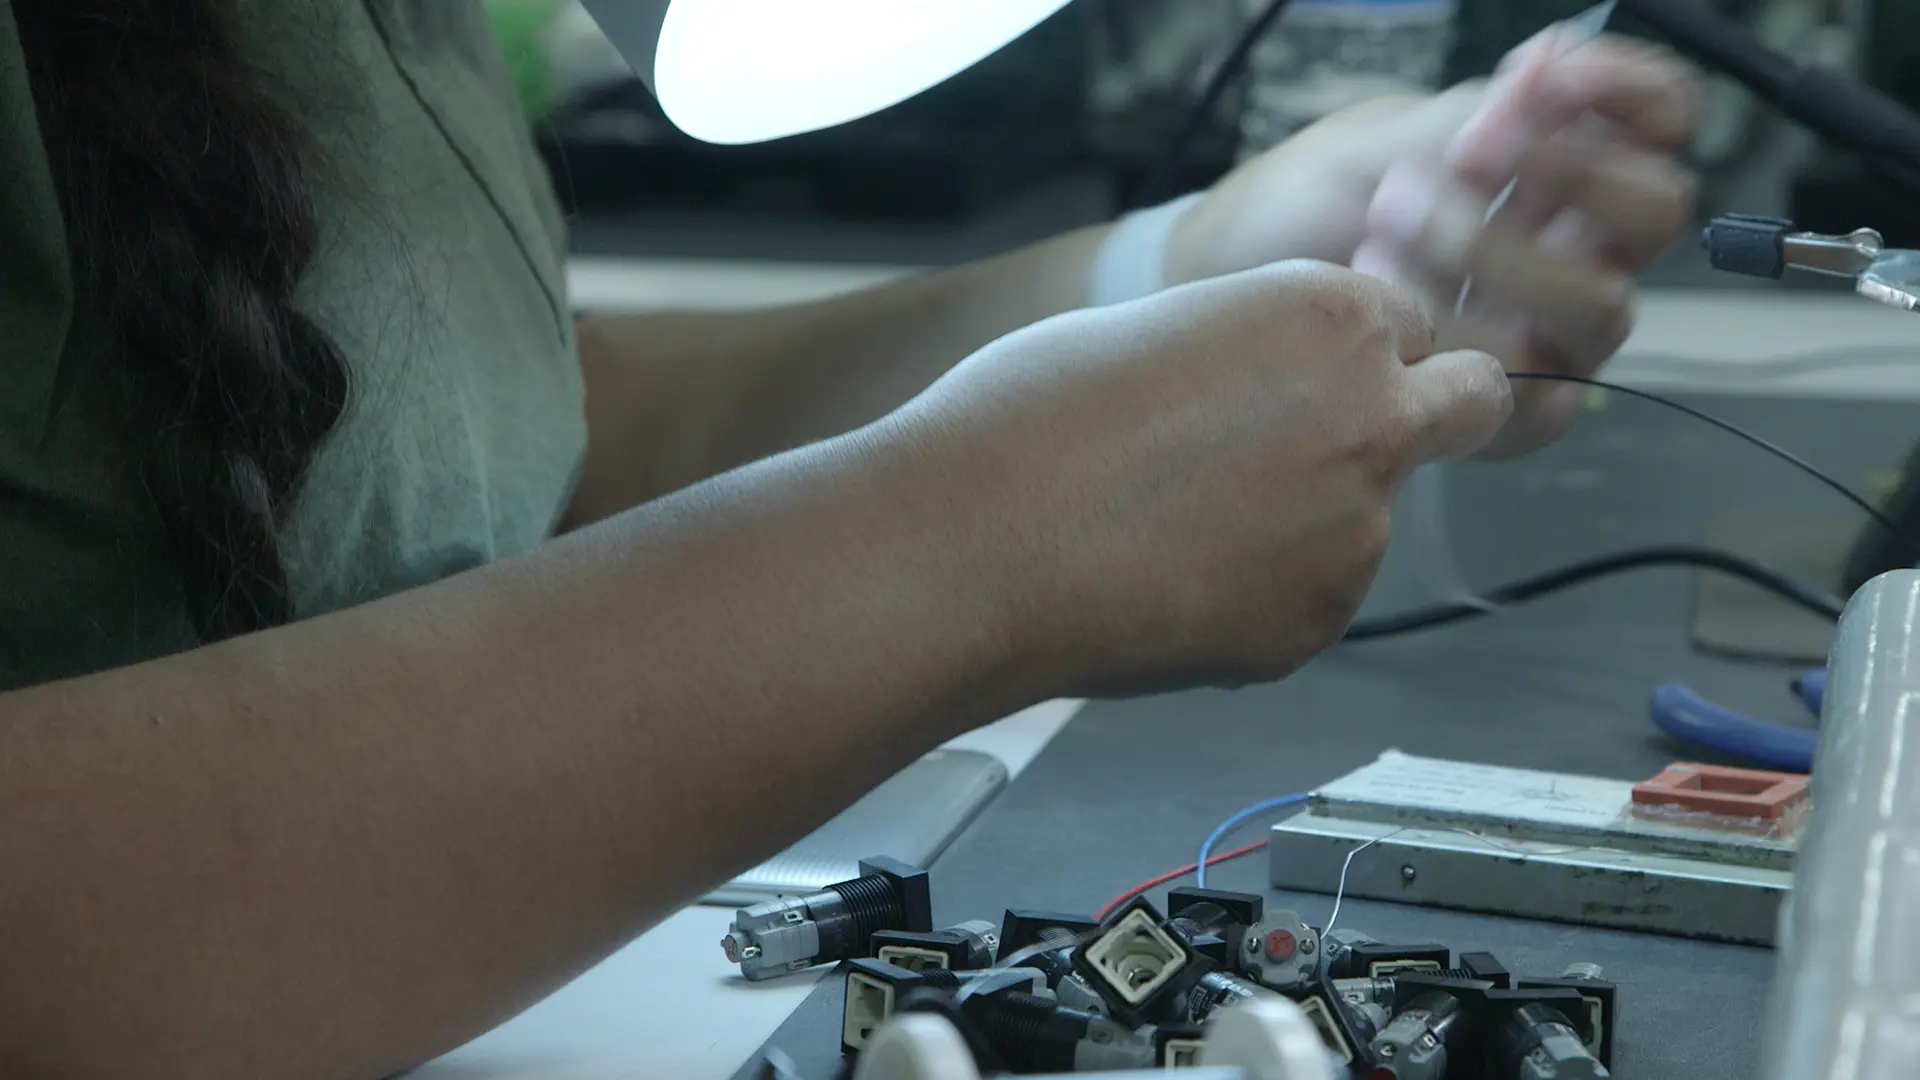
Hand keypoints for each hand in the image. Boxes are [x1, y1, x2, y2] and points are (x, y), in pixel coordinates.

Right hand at [883, 261, 1510, 693]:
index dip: (1365, 351)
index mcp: (1329, 319)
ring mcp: (1354, 533)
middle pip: (1468, 405)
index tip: (1319, 378)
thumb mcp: (1153, 332)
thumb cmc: (1028, 422)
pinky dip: (1257, 595)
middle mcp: (1371, 419)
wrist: (973, 547)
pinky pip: (1308, 599)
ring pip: (1366, 518)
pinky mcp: (1315, 625)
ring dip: (1308, 522)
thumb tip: (1263, 392)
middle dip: (1428, 414)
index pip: (1413, 323)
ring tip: (1172, 531)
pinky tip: (1163, 583)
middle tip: (1338, 443)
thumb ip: (1247, 354)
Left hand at [1164, 29, 1701, 455]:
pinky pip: (1531, 383)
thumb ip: (1473, 113)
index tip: (1540, 78)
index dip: (1624, 92)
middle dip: (1561, 173)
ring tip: (1384, 225)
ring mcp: (1556, 333)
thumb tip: (1554, 61)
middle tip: (1456, 159)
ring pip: (1599, 302)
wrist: (1230, 282)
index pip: (1662, 118)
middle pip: (1653, 212)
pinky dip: (1455, 337)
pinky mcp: (1517, 407)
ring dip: (1491, 253)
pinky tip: (1381, 298)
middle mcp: (1582, 250)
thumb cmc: (1309, 205)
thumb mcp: (1384, 143)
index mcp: (1567, 166)